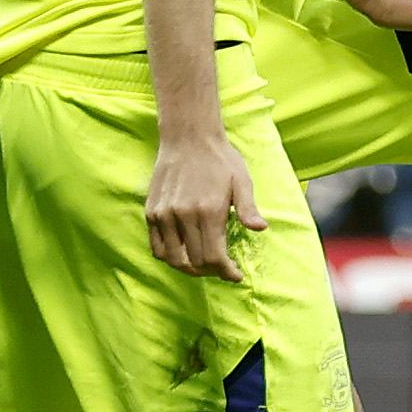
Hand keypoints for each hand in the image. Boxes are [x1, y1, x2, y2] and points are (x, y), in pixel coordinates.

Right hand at [145, 128, 262, 279]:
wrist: (188, 136)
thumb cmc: (219, 158)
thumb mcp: (241, 180)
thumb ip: (248, 208)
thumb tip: (260, 229)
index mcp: (208, 210)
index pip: (214, 257)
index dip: (226, 272)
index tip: (235, 275)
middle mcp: (183, 215)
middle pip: (195, 262)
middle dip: (212, 272)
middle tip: (223, 269)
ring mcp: (164, 214)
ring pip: (174, 259)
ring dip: (190, 268)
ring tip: (204, 266)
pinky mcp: (151, 212)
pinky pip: (156, 247)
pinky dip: (170, 257)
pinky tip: (184, 254)